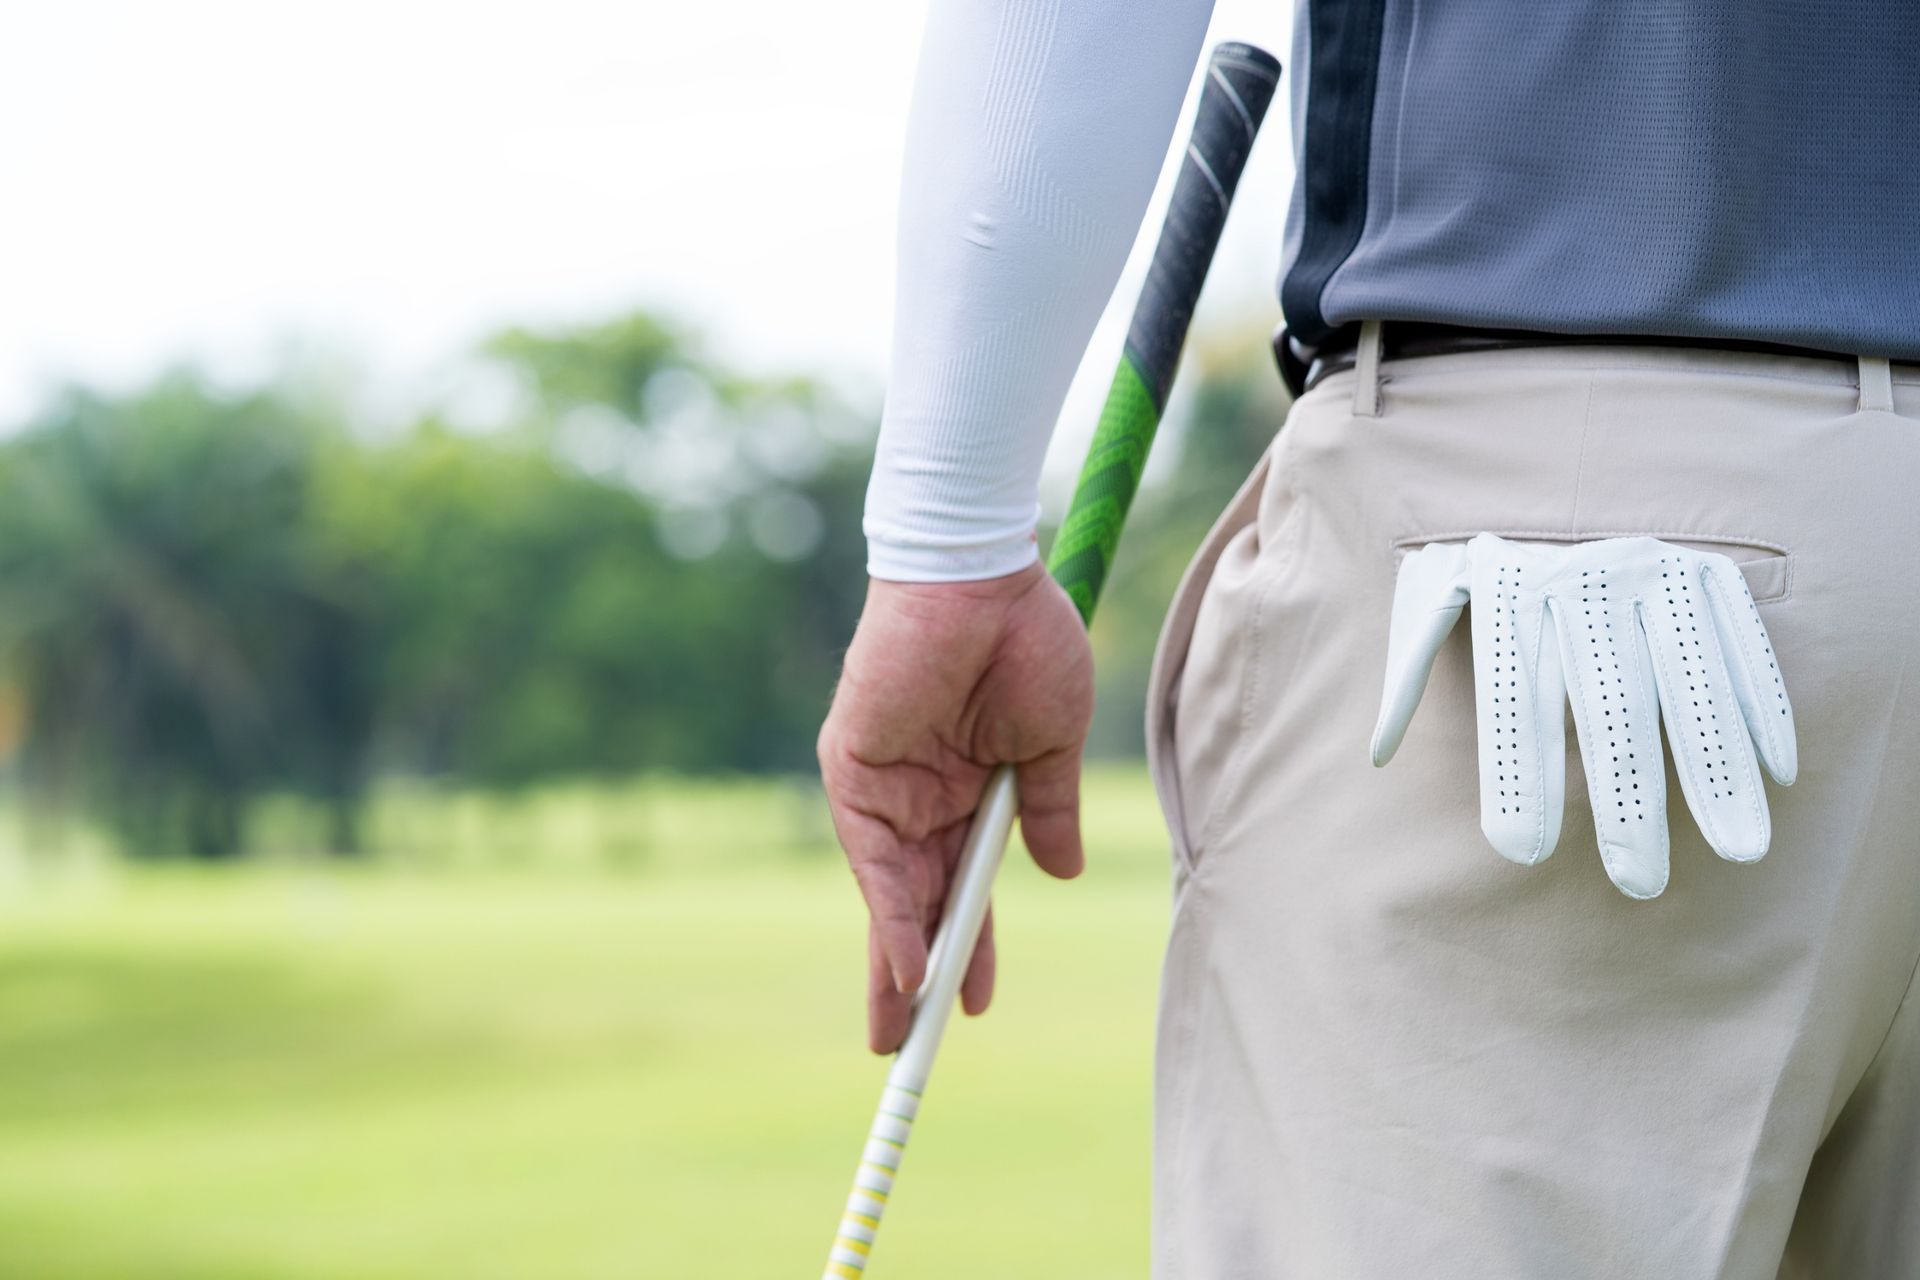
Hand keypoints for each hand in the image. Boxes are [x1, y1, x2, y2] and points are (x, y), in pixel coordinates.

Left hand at [818, 563, 1093, 1051]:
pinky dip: (893, 915)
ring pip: (892, 893)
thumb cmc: (1024, 640)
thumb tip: (1058, 875)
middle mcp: (918, 794)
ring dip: (896, 965)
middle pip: (918, 902)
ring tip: (899, 1033)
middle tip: (904, 1048)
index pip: (963, 885)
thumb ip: (1049, 812)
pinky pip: (876, 858)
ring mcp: (884, 784)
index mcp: (967, 789)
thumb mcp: (1051, 744)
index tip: (973, 1004)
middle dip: (913, 976)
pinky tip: (909, 969)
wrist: (981, 573)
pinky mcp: (854, 768)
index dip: (967, 943)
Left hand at [1371, 534, 1796, 898]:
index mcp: (1509, 589)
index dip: (1519, 777)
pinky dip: (1763, 705)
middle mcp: (1585, 579)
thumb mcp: (1427, 592)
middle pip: (1610, 706)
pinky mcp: (1704, 570)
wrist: (1546, 471)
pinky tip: (1776, 775)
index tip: (1523, 854)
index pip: (1513, 701)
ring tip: (1738, 849)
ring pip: (1688, 683)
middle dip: (1628, 800)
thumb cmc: (1480, 561)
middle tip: (1639, 884)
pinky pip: (1741, 645)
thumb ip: (1407, 671)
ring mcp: (1652, 572)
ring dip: (1717, 769)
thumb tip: (1379, 754)